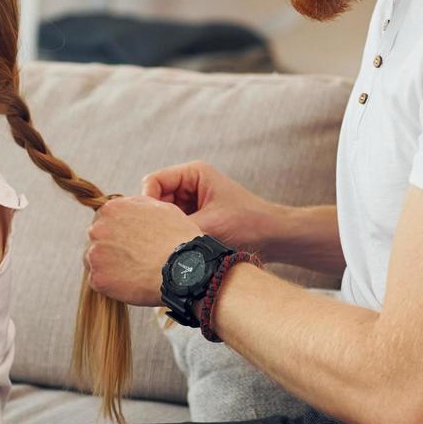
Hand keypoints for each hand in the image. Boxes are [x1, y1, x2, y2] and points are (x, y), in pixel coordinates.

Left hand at [84, 195, 200, 305]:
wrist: (182, 268)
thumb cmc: (177, 238)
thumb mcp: (161, 208)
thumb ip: (137, 206)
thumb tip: (128, 207)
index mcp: (112, 209)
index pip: (105, 218)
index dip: (119, 230)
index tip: (130, 240)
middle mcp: (98, 229)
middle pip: (98, 239)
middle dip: (111, 247)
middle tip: (132, 257)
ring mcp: (95, 255)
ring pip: (95, 260)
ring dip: (109, 265)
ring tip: (133, 271)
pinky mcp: (98, 279)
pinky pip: (99, 281)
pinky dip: (111, 284)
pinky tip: (130, 282)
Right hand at [142, 160, 277, 253]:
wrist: (275, 238)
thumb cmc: (248, 225)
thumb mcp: (207, 226)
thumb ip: (174, 229)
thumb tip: (147, 239)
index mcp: (193, 173)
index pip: (152, 182)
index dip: (147, 203)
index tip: (152, 226)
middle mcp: (189, 183)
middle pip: (155, 199)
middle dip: (157, 219)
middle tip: (161, 240)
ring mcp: (192, 201)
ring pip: (163, 215)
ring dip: (166, 230)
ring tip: (175, 246)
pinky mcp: (196, 217)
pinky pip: (173, 225)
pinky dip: (174, 236)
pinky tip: (180, 250)